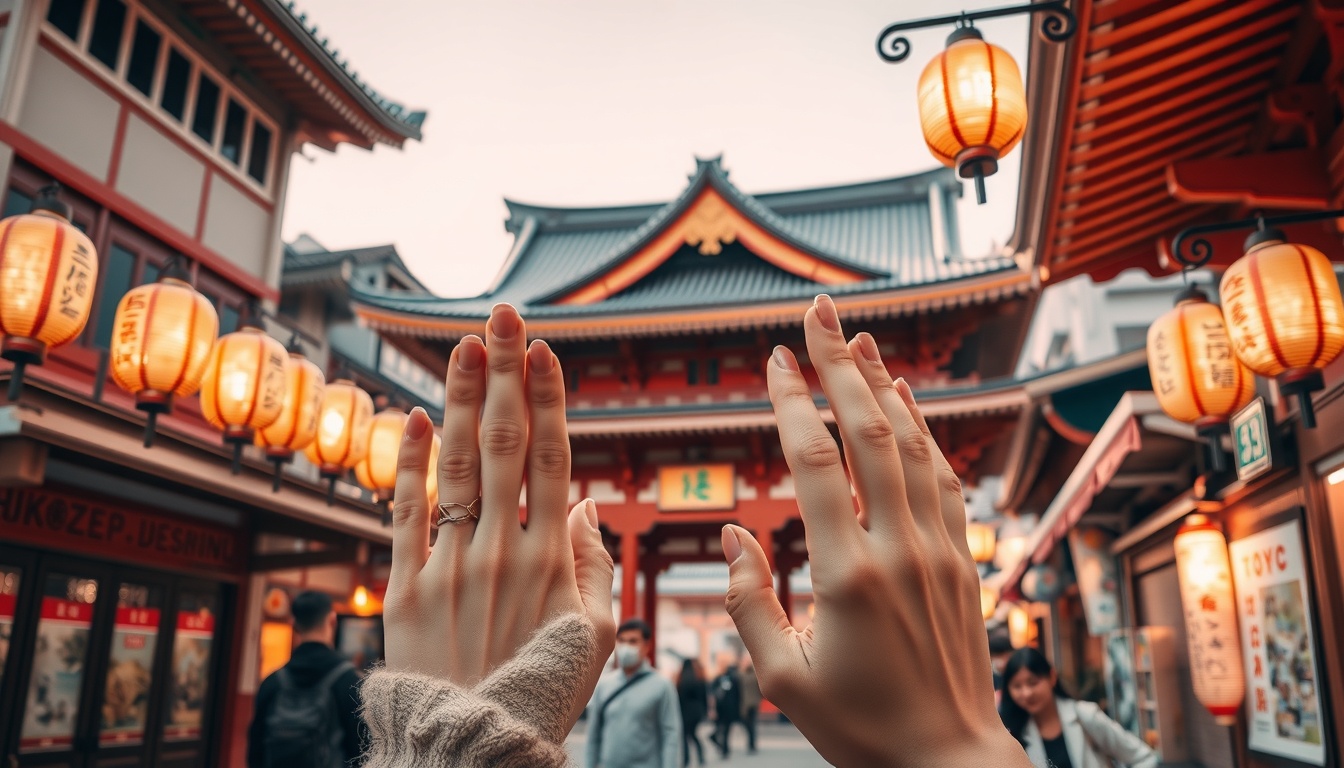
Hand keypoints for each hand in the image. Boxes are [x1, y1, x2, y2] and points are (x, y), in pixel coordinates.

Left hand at [382, 303, 615, 728]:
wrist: (474, 743)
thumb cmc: (542, 690)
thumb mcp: (595, 634)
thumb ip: (594, 563)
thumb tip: (589, 500)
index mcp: (552, 558)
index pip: (554, 458)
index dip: (550, 398)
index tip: (545, 348)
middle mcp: (502, 549)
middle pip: (507, 443)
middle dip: (507, 372)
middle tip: (503, 314)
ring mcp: (451, 564)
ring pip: (459, 464)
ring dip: (463, 398)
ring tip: (464, 344)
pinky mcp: (405, 586)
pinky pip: (407, 513)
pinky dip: (411, 462)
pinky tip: (418, 416)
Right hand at [722, 295, 1028, 766]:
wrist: (949, 760)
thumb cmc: (860, 727)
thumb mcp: (783, 680)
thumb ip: (750, 604)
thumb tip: (735, 535)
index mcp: (848, 576)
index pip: (816, 464)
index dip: (792, 403)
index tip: (773, 358)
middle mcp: (900, 550)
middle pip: (869, 432)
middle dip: (841, 365)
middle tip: (819, 312)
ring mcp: (939, 550)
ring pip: (912, 445)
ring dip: (884, 384)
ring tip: (861, 336)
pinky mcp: (961, 560)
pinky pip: (944, 478)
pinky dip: (924, 431)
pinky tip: (905, 401)